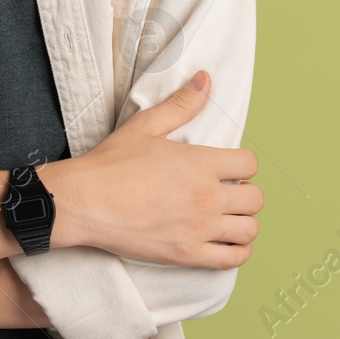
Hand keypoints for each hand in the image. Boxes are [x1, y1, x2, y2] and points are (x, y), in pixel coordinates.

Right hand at [38, 69, 261, 268]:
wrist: (84, 202)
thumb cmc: (111, 163)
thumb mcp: (146, 126)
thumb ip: (181, 104)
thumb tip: (205, 79)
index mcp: (201, 163)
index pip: (250, 164)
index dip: (242, 164)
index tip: (228, 168)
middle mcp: (207, 196)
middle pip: (255, 199)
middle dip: (245, 193)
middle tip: (227, 192)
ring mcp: (199, 228)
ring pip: (248, 230)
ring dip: (243, 222)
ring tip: (227, 218)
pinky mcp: (187, 254)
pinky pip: (232, 259)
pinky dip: (237, 251)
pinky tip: (227, 243)